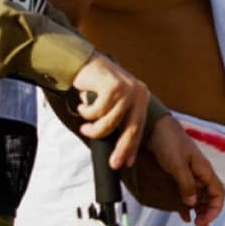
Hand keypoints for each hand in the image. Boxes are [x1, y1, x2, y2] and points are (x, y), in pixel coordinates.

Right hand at [71, 53, 149, 169]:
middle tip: (112, 163)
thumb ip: (118, 119)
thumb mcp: (113, 103)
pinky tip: (83, 104)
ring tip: (85, 126)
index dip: (132, 147)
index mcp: (141, 97)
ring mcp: (127, 89)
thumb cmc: (96, 85)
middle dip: (121, 149)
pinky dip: (86, 112)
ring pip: (109, 122)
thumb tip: (118, 150)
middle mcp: (138, 92)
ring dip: (93, 128)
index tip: (127, 163)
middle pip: (131, 129)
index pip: (139, 127)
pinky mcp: (113, 86)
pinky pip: (96, 112)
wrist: (83, 62)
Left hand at [136, 116, 223, 225]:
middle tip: (199, 225)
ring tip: (193, 222)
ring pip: (199, 197)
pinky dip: (186, 205)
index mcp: (204, 170)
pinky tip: (183, 215)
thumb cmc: (169, 142)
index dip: (216, 208)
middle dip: (207, 212)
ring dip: (198, 210)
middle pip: (210, 197)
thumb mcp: (177, 164)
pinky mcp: (177, 175)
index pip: (219, 193)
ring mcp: (189, 174)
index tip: (205, 220)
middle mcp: (199, 174)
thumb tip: (193, 203)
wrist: (154, 127)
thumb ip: (186, 184)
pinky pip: (186, 193)